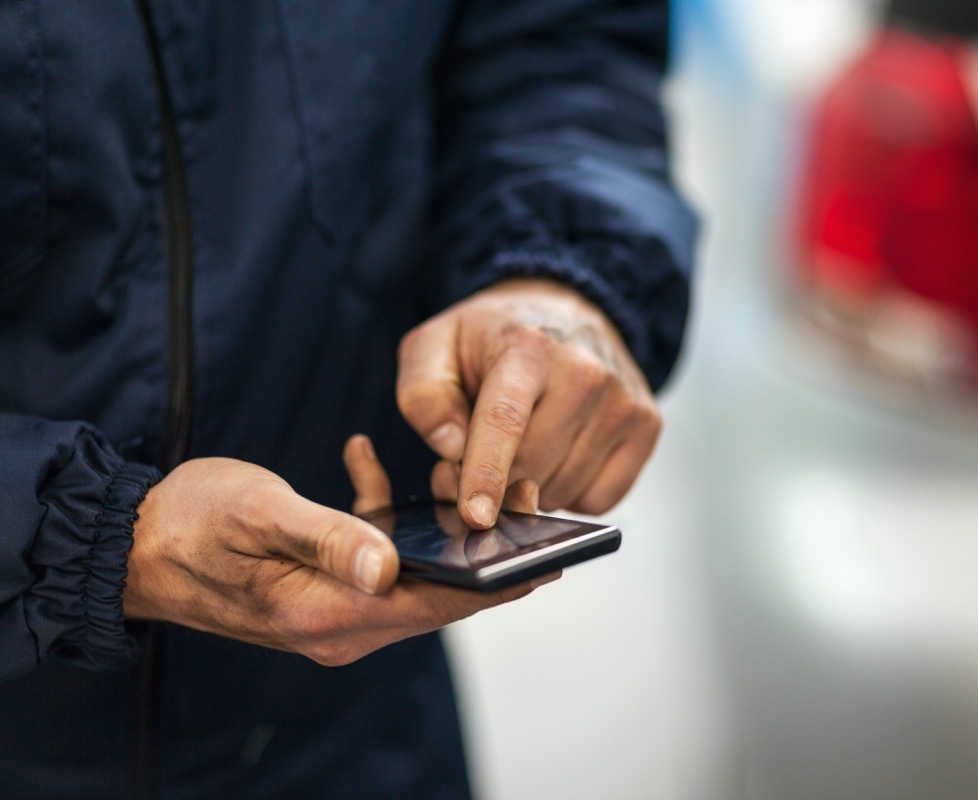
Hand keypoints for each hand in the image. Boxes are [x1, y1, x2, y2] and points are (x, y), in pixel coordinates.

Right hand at [122, 435, 542, 665]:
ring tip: (465, 474)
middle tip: (526, 495)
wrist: (127, 543)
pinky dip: (379, 511)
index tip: (553, 558)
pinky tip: (368, 461)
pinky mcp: (321, 583)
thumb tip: (392, 565)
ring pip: (412, 571)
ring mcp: (330, 605)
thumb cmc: (188, 524)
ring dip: (438, 526)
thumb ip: (328, 538)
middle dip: (485, 549)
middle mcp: (338, 623)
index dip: (499, 582)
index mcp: (329, 614)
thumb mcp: (259, 516)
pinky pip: (371, 552)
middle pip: (436, 592)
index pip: (438, 603)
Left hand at [397, 278, 661, 527]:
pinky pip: (599, 499)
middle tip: (480, 459)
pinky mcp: (647, 426)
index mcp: (528, 348)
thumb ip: (424, 396)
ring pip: (564, 491)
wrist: (563, 311)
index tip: (476, 515)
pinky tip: (560, 454)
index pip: (505, 421)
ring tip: (525, 447)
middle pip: (532, 468)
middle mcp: (586, 372)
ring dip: (534, 488)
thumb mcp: (434, 347)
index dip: (486, 473)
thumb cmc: (492, 340)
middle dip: (497, 481)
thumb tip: (451, 448)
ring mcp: (623, 401)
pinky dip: (572, 493)